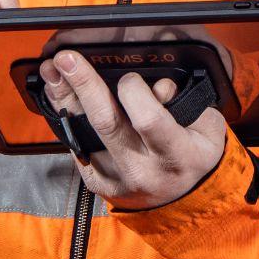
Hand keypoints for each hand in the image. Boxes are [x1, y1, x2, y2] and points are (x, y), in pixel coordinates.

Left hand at [36, 51, 227, 208]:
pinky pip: (77, 144)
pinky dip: (67, 118)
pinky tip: (59, 96)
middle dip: (84, 84)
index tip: (129, 77)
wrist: (178, 199)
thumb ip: (183, 103)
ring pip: (83, 131)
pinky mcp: (96, 182)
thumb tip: (155, 84)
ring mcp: (116, 178)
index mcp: (175, 155)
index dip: (135, 92)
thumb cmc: (193, 156)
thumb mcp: (206, 128)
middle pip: (106, 122)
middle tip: (66, 59)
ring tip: (52, 72)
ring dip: (64, 97)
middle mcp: (142, 169)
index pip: (148, 119)